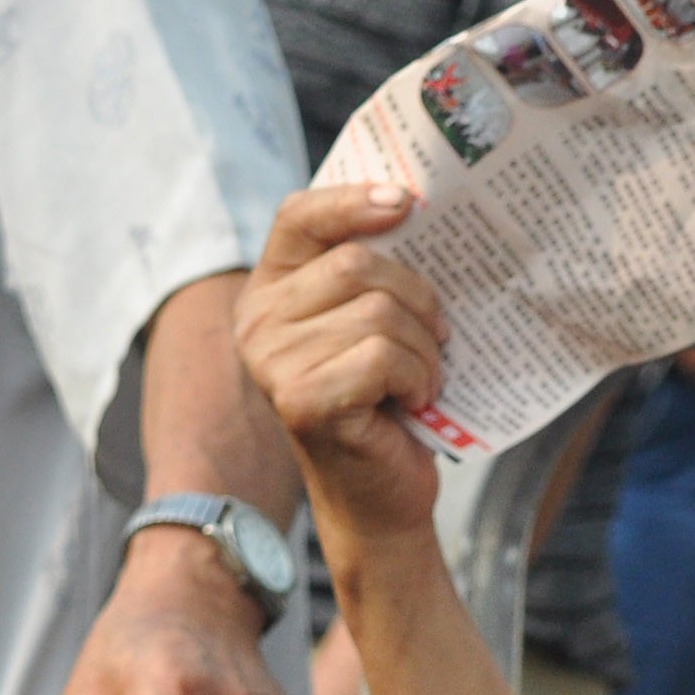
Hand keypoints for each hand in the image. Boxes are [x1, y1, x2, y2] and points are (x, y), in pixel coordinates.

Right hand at [237, 184, 447, 554]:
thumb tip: (412, 202)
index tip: (407, 203)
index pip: (299, 217)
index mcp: (268, 290)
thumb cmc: (383, 400)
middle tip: (437, 335)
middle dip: (416, 298)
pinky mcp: (302, 399)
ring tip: (422, 378)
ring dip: (423, 348)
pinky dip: (417, 379)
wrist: (381, 493)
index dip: (353, 200)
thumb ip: (371, 271)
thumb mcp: (369, 321)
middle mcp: (256, 322)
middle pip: (356, 263)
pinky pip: (383, 356)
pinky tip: (412, 402)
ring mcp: (273, 362)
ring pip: (377, 312)